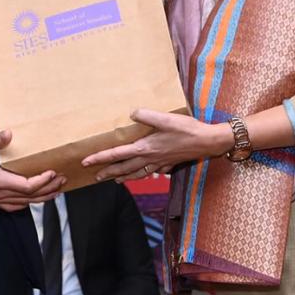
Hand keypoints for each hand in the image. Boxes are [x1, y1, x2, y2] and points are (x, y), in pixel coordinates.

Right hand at [0, 130, 63, 211]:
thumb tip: (10, 134)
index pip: (26, 186)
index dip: (42, 181)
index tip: (53, 172)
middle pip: (29, 197)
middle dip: (48, 189)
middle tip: (62, 180)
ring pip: (24, 203)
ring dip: (41, 197)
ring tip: (55, 189)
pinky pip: (14, 205)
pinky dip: (28, 202)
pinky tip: (34, 197)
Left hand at [83, 109, 229, 181]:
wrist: (208, 142)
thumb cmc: (187, 129)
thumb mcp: (166, 119)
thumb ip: (147, 115)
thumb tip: (132, 113)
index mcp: (145, 148)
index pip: (117, 154)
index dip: (101, 158)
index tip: (86, 162)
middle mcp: (150, 158)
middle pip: (124, 168)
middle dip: (109, 172)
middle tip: (95, 177)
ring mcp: (160, 163)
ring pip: (137, 173)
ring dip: (124, 177)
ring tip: (114, 180)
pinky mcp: (169, 164)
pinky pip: (151, 173)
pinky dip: (142, 175)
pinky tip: (142, 175)